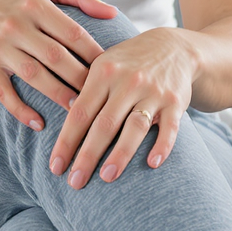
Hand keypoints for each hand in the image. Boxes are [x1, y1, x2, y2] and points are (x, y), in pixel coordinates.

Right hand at [0, 0, 118, 130]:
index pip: (73, 33)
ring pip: (35, 76)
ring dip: (59, 96)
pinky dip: (21, 110)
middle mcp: (17, 25)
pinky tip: (38, 123)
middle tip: (102, 96)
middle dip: (82, 79)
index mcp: (35, 4)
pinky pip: (5, 93)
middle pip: (58, 58)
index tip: (112, 70)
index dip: (95, 54)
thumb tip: (113, 12)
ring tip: (79, 112)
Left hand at [48, 28, 198, 188]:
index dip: (67, 141)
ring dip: (120, 154)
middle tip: (75, 182)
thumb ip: (85, 92)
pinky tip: (153, 164)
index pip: (80, 113)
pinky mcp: (176, 102)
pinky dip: (162, 146)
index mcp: (104, 73)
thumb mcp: (103, 65)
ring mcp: (153, 92)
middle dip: (87, 155)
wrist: (173, 48)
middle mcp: (128, 82)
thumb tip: (60, 128)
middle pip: (104, 124)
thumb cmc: (128, 63)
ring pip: (134, 127)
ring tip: (106, 178)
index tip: (55, 167)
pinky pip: (170, 127)